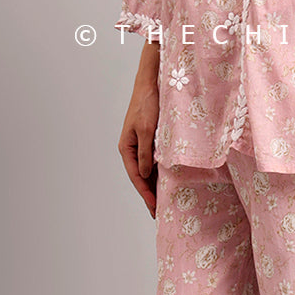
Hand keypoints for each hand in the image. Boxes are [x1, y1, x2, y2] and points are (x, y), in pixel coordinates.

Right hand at [118, 41, 160, 217]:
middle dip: (149, 194)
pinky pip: (154, 160)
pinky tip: (168, 180)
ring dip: (154, 184)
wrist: (152, 82)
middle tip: (159, 212)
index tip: (154, 208)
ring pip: (148, 169)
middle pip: (140, 176)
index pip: (136, 176)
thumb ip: (146, 153)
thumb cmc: (147, 104)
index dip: (145, 194)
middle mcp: (132, 148)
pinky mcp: (151, 138)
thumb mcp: (147, 130)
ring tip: (163, 201)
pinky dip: (159, 172)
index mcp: (126, 147)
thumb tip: (146, 175)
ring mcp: (141, 143)